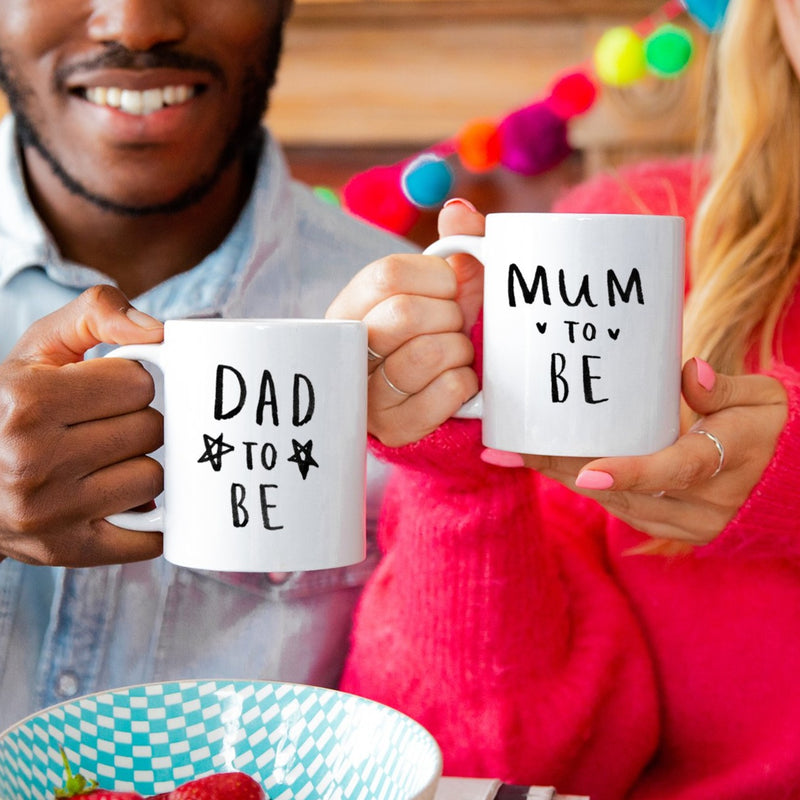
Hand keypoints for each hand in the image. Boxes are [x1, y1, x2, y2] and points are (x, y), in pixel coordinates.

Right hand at [0, 285, 164, 565]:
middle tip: (105, 426)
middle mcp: (33, 459)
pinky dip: (151, 524)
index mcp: (28, 401)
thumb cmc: (10, 404)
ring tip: (104, 462)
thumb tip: (160, 331)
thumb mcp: (40, 347)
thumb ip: (98, 313)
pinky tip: (125, 503)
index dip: (130, 383)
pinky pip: (148, 540)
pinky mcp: (65, 550)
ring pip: (154, 479)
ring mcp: (49, 512)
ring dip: (140, 467)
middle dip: (137, 422)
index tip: (108, 390)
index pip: (139, 384)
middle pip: (151, 430)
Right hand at [327, 199, 484, 446]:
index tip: (449, 290)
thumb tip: (457, 211)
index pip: (387, 274)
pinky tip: (458, 384)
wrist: (444, 401)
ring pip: (429, 353)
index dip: (435, 278)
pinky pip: (449, 392)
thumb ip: (457, 244)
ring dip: (461, 351)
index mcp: (351, 307)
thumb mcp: (448, 288)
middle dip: (450, 317)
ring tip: (455, 356)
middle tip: (453, 328)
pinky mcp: (395, 429)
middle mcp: (348, 349)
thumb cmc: (442, 333)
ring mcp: (368, 394)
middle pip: (405, 314)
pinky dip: (467, 383)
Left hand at [497, 358, 786, 544]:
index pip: (675, 470)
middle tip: (526, 446)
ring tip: (525, 454)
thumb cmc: (764, 424)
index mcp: (727, 464)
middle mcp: (705, 506)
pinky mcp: (667, 528)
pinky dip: (584, 488)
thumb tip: (690, 370)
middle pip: (628, 491)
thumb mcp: (761, 397)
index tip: (588, 471)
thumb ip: (724, 387)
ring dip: (569, 480)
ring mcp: (685, 523)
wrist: (782, 475)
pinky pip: (618, 510)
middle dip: (572, 469)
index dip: (631, 472)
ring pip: (616, 504)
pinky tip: (552, 468)